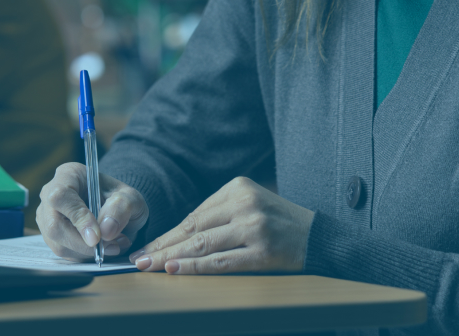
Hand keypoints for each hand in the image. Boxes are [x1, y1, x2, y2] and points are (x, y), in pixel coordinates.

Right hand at [38, 162, 147, 259]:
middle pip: (54, 226)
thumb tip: (105, 231)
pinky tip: (102, 248)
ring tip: (113, 245)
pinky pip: (64, 253)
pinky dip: (85, 256)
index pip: (61, 196)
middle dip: (84, 243)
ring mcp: (47, 217)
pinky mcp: (51, 236)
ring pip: (58, 244)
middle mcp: (50, 194)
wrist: (115, 210)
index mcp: (68, 175)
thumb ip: (121, 208)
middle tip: (111, 246)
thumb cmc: (120, 199)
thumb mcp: (131, 197)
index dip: (77, 218)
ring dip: (88, 252)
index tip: (97, 236)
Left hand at [129, 177, 313, 274]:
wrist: (320, 236)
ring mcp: (254, 227)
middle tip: (139, 259)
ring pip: (203, 244)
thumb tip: (177, 238)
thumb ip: (219, 214)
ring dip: (172, 257)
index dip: (168, 233)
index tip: (148, 246)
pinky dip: (196, 267)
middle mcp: (245, 204)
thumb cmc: (279, 222)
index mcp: (238, 187)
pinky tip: (176, 270)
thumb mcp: (250, 204)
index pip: (195, 214)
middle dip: (163, 246)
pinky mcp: (263, 251)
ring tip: (150, 267)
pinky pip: (222, 261)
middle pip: (194, 228)